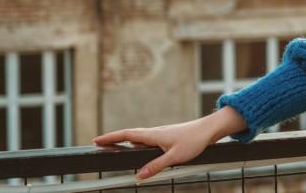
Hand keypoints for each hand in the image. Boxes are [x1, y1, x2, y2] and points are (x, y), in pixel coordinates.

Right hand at [93, 106, 245, 179]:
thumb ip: (156, 166)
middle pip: (129, 135)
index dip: (111, 137)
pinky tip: (138, 151)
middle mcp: (154, 133)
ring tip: (113, 147)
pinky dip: (137, 145)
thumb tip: (139, 175)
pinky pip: (147, 141)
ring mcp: (160, 135)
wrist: (209, 130)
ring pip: (138, 138)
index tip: (96, 140)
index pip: (127, 135)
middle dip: (113, 139)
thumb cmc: (194, 140)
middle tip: (99, 143)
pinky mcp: (167, 138)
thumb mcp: (175, 157)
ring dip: (125, 142)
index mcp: (153, 135)